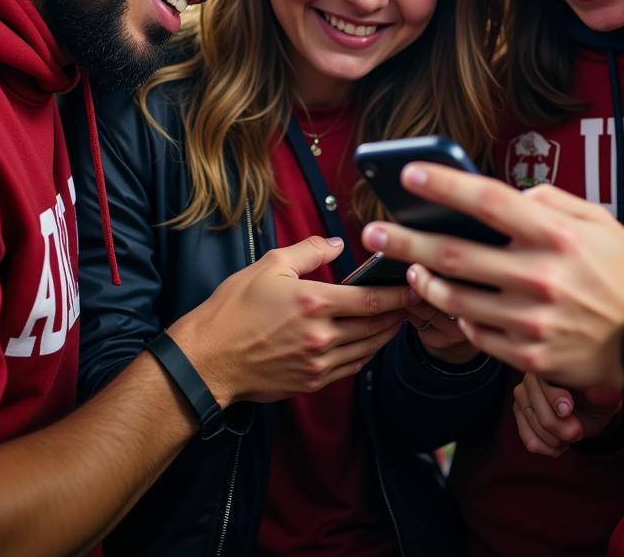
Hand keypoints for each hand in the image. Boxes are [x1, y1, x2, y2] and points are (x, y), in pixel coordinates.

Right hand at [170, 236, 410, 405]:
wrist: (207, 359)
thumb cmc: (234, 310)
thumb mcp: (269, 266)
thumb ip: (309, 251)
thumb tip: (337, 244)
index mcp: (314, 302)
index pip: (371, 299)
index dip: (399, 294)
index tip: (414, 286)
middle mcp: (321, 335)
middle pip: (376, 325)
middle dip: (400, 313)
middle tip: (416, 301)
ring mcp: (318, 362)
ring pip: (368, 348)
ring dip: (387, 334)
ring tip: (398, 319)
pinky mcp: (312, 381)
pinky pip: (352, 367)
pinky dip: (367, 353)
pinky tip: (370, 342)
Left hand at [361, 165, 623, 389]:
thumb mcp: (600, 222)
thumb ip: (552, 201)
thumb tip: (510, 196)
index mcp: (555, 236)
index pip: (488, 201)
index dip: (445, 185)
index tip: (410, 174)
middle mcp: (539, 276)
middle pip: (454, 253)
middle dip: (405, 240)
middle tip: (373, 232)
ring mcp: (531, 321)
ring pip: (456, 298)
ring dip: (425, 282)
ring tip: (409, 268)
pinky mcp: (529, 357)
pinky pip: (478, 333)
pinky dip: (460, 316)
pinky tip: (454, 303)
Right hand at [513, 374, 622, 456]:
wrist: (592, 410)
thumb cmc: (596, 396)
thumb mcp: (600, 393)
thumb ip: (595, 392)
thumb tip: (592, 393)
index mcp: (549, 366)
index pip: (542, 383)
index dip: (554, 399)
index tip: (568, 410)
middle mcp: (530, 379)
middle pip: (537, 412)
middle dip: (560, 428)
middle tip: (578, 431)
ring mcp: (522, 398)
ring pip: (535, 428)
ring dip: (556, 439)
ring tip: (571, 434)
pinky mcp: (520, 417)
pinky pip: (530, 441)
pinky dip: (548, 447)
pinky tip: (562, 444)